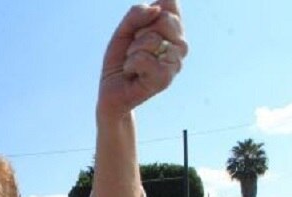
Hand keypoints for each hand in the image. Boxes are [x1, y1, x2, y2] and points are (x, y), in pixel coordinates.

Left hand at [98, 0, 186, 116]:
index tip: (139, 29)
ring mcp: (175, 63)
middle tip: (134, 48)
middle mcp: (180, 46)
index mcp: (174, 31)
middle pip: (164, 18)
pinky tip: (133, 73)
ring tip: (133, 63)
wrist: (112, 92)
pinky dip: (130, 64)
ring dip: (133, 50)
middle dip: (140, 31)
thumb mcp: (124, 31)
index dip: (149, 12)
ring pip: (153, 39)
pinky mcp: (165, 79)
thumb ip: (136, 14)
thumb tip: (156, 9)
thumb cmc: (120, 61)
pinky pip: (143, 58)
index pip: (169, 3)